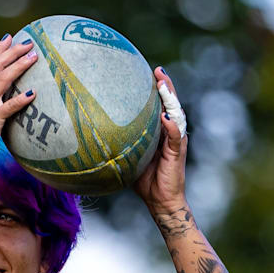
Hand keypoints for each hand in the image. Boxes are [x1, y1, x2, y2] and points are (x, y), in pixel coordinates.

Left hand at [134, 67, 188, 212]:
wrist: (160, 201)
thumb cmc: (144, 180)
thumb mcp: (130, 157)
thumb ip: (122, 143)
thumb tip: (96, 132)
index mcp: (160, 131)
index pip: (160, 105)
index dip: (156, 89)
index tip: (149, 72)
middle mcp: (171, 132)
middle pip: (171, 104)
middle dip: (166, 86)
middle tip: (158, 70)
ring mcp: (175, 141)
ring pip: (176, 114)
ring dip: (170, 98)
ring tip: (164, 84)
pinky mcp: (177, 152)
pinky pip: (175, 136)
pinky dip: (171, 125)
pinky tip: (165, 116)